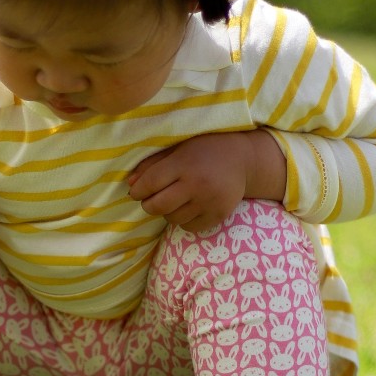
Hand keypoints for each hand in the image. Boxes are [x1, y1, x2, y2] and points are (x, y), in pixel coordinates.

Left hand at [127, 130, 284, 232]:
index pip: (151, 183)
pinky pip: (190, 227)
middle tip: (150, 200)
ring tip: (174, 200)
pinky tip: (188, 208)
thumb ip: (153, 165)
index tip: (136, 192)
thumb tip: (130, 185)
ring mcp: (209, 202)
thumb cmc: (205, 150)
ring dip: (168, 212)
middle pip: (158, 206)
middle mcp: (197, 184)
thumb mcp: (179, 149)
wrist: (244, 160)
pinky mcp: (219, 215)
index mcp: (185, 163)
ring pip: (173, 218)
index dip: (138, 191)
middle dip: (148, 205)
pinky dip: (184, 220)